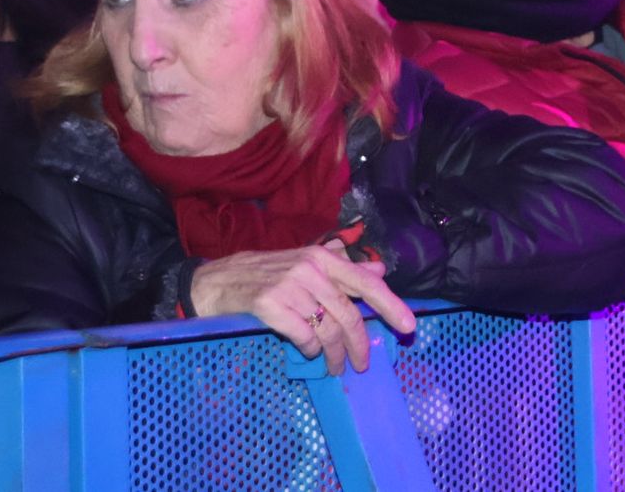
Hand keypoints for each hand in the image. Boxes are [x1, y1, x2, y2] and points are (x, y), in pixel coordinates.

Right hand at [188, 241, 416, 374]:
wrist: (216, 281)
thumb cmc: (266, 273)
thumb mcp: (307, 264)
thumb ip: (343, 270)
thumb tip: (379, 268)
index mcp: (323, 258)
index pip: (366, 282)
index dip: (391, 305)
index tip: (409, 325)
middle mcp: (310, 269)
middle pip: (349, 314)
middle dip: (360, 344)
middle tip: (361, 365)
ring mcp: (289, 286)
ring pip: (327, 329)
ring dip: (334, 354)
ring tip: (333, 366)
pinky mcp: (269, 304)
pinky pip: (303, 336)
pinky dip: (309, 350)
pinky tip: (307, 353)